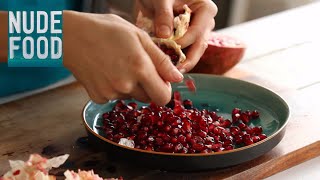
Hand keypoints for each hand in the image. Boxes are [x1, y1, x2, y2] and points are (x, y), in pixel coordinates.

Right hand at [63, 11, 182, 104]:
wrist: (71, 36)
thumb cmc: (107, 30)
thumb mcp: (139, 37)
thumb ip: (161, 60)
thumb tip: (177, 79)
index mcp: (140, 68)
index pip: (163, 98)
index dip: (164, 90)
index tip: (159, 79)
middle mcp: (126, 85)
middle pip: (148, 98)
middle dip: (148, 86)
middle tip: (136, 67)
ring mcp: (110, 93)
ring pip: (131, 97)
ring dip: (131, 86)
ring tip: (118, 66)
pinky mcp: (97, 97)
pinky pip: (115, 98)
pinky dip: (114, 88)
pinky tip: (107, 72)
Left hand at [136, 0, 217, 72]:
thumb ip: (164, 15)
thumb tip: (165, 36)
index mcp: (205, 9)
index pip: (197, 31)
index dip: (184, 41)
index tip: (171, 48)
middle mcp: (205, 23)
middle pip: (200, 45)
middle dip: (188, 59)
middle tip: (177, 71)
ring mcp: (197, 33)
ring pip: (194, 52)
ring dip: (183, 62)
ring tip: (172, 72)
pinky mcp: (187, 40)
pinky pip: (185, 53)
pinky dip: (176, 59)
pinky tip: (168, 67)